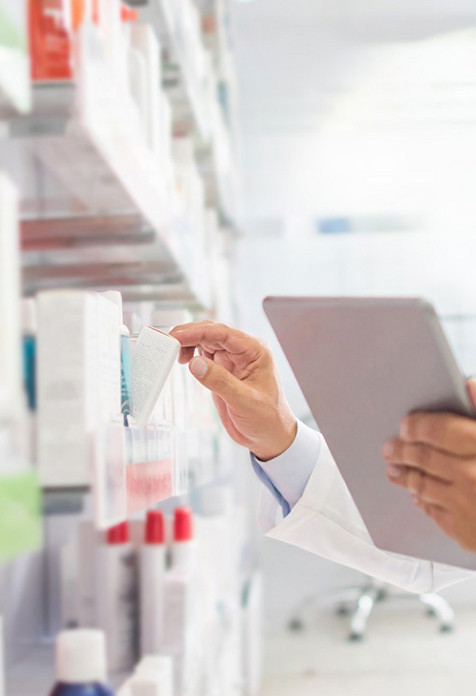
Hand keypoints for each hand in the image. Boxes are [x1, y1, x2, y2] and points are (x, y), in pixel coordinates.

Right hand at [170, 321, 296, 460]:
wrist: (270, 437)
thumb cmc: (267, 419)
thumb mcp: (244, 402)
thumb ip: (220, 382)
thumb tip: (195, 363)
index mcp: (255, 351)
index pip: (223, 333)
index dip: (197, 332)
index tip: (176, 336)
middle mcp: (243, 351)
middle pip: (211, 333)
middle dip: (188, 335)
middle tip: (167, 342)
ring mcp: (232, 360)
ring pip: (205, 342)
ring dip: (187, 343)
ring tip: (171, 353)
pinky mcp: (222, 371)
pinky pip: (203, 356)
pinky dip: (190, 355)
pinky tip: (182, 361)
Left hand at [382, 379, 475, 551]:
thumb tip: (468, 384)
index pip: (439, 430)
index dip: (418, 426)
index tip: (406, 424)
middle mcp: (472, 474)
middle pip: (424, 457)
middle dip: (402, 450)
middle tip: (390, 447)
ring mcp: (465, 503)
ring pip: (421, 484)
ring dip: (404, 475)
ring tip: (394, 469)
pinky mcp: (462, 529)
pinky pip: (431, 509)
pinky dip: (421, 499)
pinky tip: (417, 494)